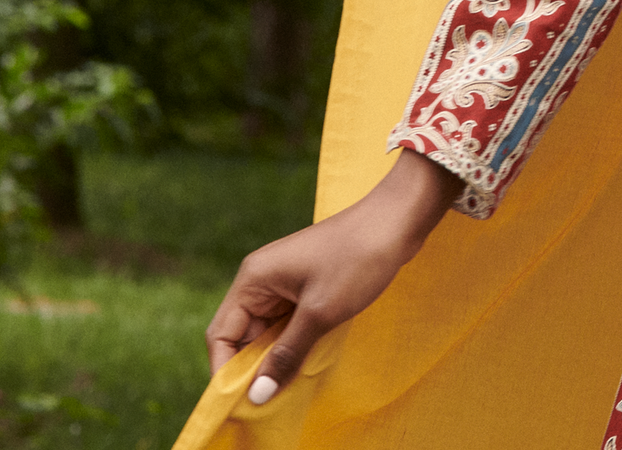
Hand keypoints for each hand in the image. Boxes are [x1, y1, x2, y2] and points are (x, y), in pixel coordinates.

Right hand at [204, 148, 463, 401]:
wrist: (398, 219)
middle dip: (255, 369)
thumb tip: (257, 394)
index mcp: (253, 280)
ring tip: (292, 387)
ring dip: (278, 357)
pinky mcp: (308, 285)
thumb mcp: (320, 313)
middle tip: (272, 401)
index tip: (241, 403)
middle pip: (244, 335)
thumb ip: (287, 354)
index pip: (222, 334)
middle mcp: (262, 280)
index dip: (226, 370)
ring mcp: (286, 282)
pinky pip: (290, 322)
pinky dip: (296, 342)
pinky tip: (308, 361)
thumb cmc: (358, 260)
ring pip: (269, 331)